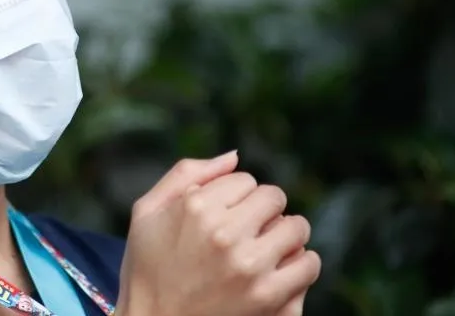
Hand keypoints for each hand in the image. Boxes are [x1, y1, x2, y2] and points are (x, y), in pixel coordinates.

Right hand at [115, 152, 320, 315]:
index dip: (234, 197)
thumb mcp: (146, 213)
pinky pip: (309, 263)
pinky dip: (300, 265)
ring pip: (296, 227)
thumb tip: (234, 156)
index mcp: (195, 207)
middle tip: (245, 233)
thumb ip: (185, 174)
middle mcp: (224, 233)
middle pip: (273, 197)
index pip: (244, 179)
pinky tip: (278, 271)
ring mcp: (249, 266)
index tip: (221, 217)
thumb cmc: (146, 271)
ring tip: (264, 251)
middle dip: (262, 211)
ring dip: (284, 236)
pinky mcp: (269, 298)